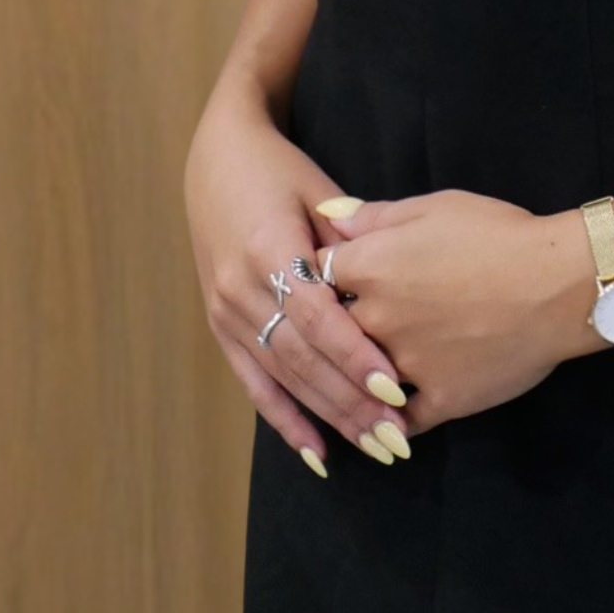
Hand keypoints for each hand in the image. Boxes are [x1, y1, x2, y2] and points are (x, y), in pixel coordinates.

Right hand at [183, 86, 413, 472]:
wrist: (217, 159)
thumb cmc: (280, 170)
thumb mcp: (318, 191)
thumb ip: (351, 239)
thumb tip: (393, 284)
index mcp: (269, 249)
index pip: (317, 316)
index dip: (354, 355)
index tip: (394, 388)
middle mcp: (240, 288)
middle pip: (301, 358)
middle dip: (349, 402)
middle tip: (396, 437)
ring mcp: (225, 311)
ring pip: (282, 377)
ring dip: (327, 417)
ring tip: (372, 446)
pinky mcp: (219, 326)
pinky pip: (253, 383)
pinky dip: (284, 420)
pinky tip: (315, 453)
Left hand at [311, 188, 595, 440]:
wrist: (559, 284)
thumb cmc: (499, 234)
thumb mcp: (436, 206)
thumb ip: (375, 216)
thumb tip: (327, 216)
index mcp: (369, 265)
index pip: (314, 275)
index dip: (320, 277)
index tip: (329, 281)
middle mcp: (375, 319)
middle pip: (330, 331)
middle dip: (333, 328)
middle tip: (341, 328)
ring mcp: (404, 366)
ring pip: (359, 380)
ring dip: (355, 378)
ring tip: (357, 377)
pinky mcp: (438, 401)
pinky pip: (399, 420)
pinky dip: (390, 420)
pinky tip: (387, 421)